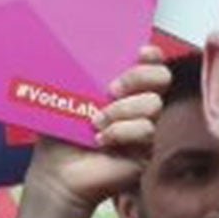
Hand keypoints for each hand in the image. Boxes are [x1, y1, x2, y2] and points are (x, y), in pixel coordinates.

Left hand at [22, 45, 171, 217]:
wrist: (57, 172)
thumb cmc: (60, 135)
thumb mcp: (64, 96)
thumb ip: (76, 72)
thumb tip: (75, 44)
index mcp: (121, 86)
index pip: (149, 63)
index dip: (151, 55)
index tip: (139, 52)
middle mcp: (136, 104)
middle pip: (161, 77)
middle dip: (137, 77)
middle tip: (110, 89)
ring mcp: (143, 127)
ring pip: (153, 104)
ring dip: (121, 110)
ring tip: (96, 122)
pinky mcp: (145, 150)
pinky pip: (145, 130)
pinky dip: (120, 132)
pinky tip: (102, 140)